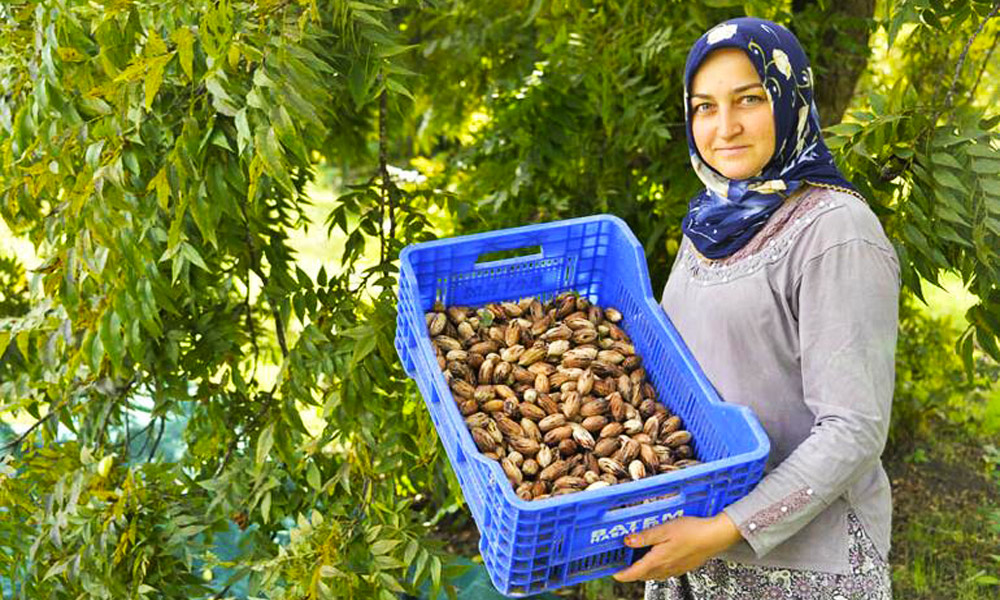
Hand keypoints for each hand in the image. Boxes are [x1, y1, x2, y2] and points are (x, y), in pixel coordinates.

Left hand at [612, 513, 742, 581]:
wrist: (715, 536)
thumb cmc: (691, 531)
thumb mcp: (664, 529)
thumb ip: (645, 537)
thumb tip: (627, 541)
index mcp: (658, 560)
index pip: (635, 573)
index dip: (623, 574)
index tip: (614, 573)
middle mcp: (666, 568)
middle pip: (643, 575)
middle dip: (632, 572)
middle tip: (623, 564)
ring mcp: (675, 569)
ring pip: (654, 574)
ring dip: (644, 571)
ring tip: (638, 561)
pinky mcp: (683, 566)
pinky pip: (665, 572)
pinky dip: (656, 568)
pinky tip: (658, 559)